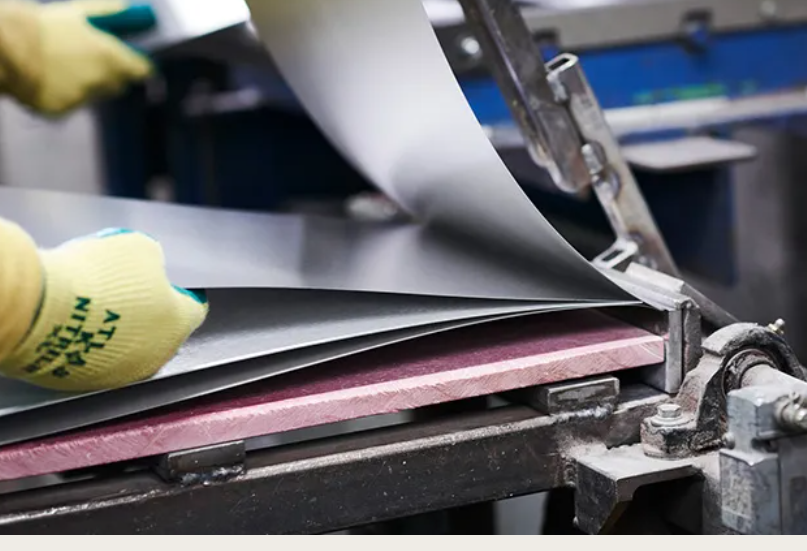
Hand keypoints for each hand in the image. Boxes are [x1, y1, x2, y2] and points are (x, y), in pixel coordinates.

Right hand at [0, 0, 152, 114]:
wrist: (6, 47)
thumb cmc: (41, 25)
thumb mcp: (78, 13)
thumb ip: (109, 13)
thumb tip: (129, 10)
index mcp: (110, 57)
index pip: (142, 70)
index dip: (138, 66)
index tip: (135, 63)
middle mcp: (100, 81)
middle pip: (118, 84)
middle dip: (111, 75)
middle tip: (91, 62)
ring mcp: (81, 98)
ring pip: (93, 95)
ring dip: (86, 85)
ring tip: (61, 67)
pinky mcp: (61, 110)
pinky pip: (69, 104)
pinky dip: (62, 95)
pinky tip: (46, 80)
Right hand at [0, 221, 207, 391]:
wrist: (42, 310)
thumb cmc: (95, 278)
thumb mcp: (138, 247)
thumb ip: (154, 260)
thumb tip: (151, 263)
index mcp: (177, 323)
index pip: (194, 309)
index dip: (182, 293)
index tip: (172, 285)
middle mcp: (155, 355)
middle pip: (161, 332)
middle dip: (149, 313)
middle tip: (127, 292)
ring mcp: (120, 373)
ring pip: (128, 349)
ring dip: (119, 331)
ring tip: (96, 306)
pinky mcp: (85, 381)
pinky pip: (94, 359)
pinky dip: (89, 344)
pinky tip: (74, 323)